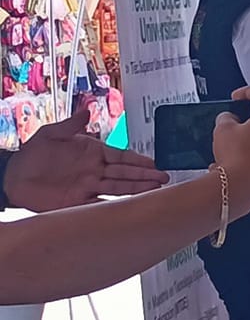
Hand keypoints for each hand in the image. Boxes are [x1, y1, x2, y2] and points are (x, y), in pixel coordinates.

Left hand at [6, 105, 169, 211]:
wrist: (12, 176)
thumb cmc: (32, 154)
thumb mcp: (50, 134)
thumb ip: (71, 125)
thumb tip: (87, 111)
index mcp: (93, 153)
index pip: (122, 156)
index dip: (139, 160)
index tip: (155, 163)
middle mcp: (94, 171)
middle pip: (125, 174)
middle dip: (145, 176)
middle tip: (164, 178)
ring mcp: (87, 187)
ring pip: (118, 188)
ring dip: (136, 189)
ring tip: (156, 189)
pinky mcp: (75, 202)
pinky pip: (98, 204)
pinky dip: (112, 206)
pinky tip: (128, 207)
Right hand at [210, 88, 249, 220]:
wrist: (239, 188)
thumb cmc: (233, 156)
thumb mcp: (222, 130)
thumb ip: (227, 118)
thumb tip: (230, 119)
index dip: (248, 92)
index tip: (238, 97)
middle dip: (249, 126)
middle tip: (233, 131)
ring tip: (229, 155)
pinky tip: (235, 169)